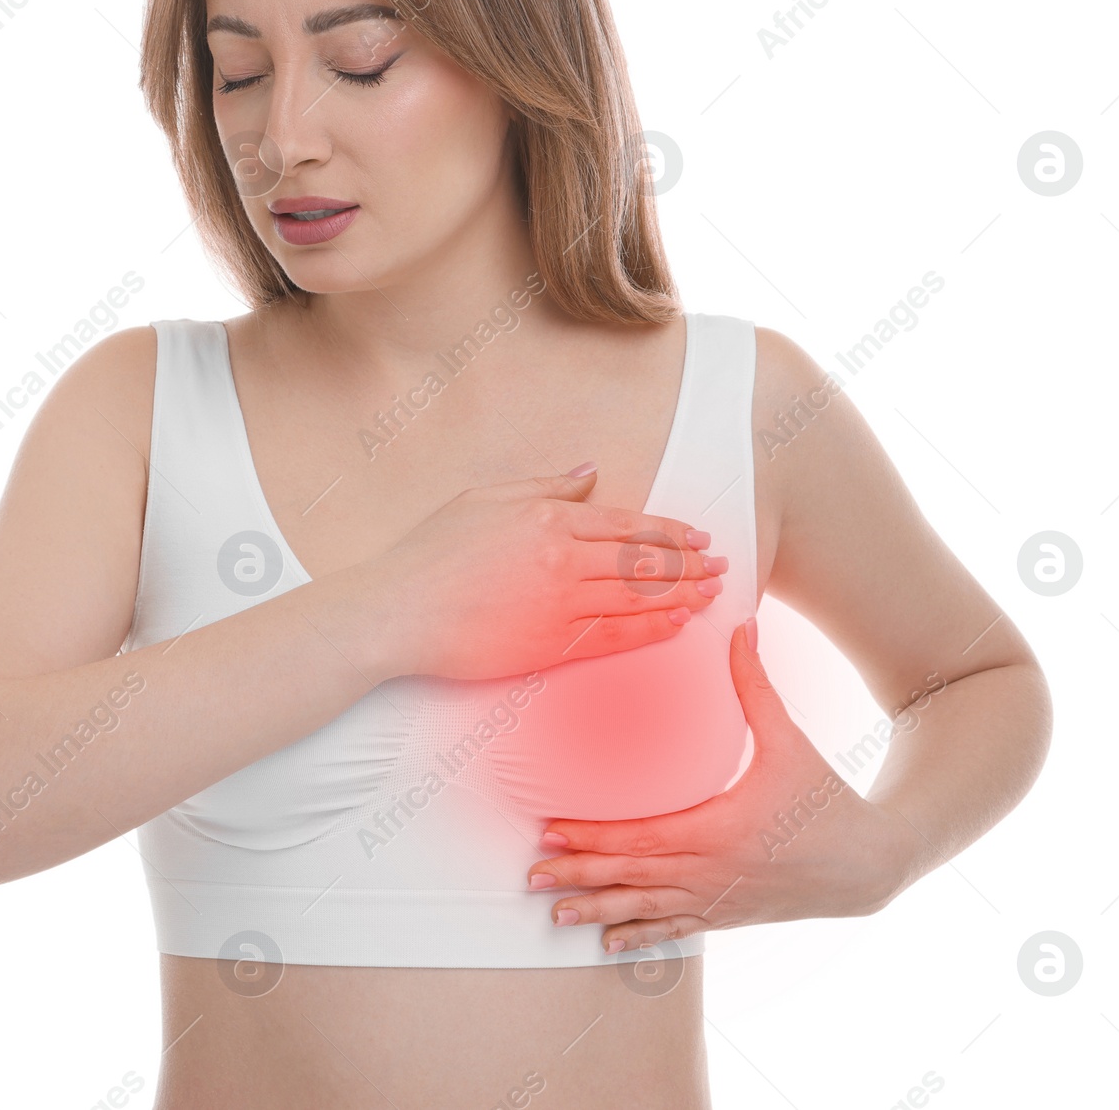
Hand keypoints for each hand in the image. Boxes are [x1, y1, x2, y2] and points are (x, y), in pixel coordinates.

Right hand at [364, 466, 723, 681]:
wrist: (397, 612)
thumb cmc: (431, 552)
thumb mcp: (484, 499)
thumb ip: (544, 487)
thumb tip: (590, 474)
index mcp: (548, 518)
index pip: (626, 524)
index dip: (669, 531)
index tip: (698, 536)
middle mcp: (563, 560)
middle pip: (643, 562)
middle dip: (689, 563)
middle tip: (721, 566)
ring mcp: (560, 605)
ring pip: (637, 599)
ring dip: (681, 595)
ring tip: (711, 594)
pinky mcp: (551, 645)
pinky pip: (615, 637)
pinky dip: (651, 630)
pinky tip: (676, 626)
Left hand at [526, 619, 918, 952]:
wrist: (870, 864)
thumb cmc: (828, 799)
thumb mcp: (791, 741)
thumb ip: (756, 686)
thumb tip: (740, 627)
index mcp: (722, 829)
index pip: (644, 837)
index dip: (595, 837)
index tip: (552, 831)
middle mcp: (713, 872)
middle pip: (634, 878)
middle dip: (580, 876)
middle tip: (532, 876)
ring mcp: (719, 901)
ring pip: (647, 910)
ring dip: (599, 912)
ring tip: (556, 915)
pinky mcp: (728, 915)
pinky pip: (675, 929)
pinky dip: (639, 935)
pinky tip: (610, 943)